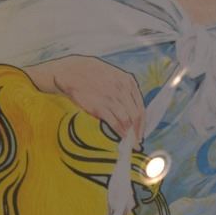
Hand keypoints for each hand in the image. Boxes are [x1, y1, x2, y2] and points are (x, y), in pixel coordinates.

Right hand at [26, 55, 144, 139]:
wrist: (72, 72)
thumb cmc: (94, 75)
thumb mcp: (115, 76)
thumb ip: (126, 91)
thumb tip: (133, 112)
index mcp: (128, 81)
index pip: (140, 107)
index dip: (142, 123)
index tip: (141, 132)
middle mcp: (122, 90)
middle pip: (136, 115)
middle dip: (138, 131)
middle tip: (137, 141)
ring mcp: (111, 98)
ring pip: (126, 121)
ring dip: (129, 134)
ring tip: (129, 142)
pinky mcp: (99, 107)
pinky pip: (114, 123)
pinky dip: (119, 132)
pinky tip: (120, 137)